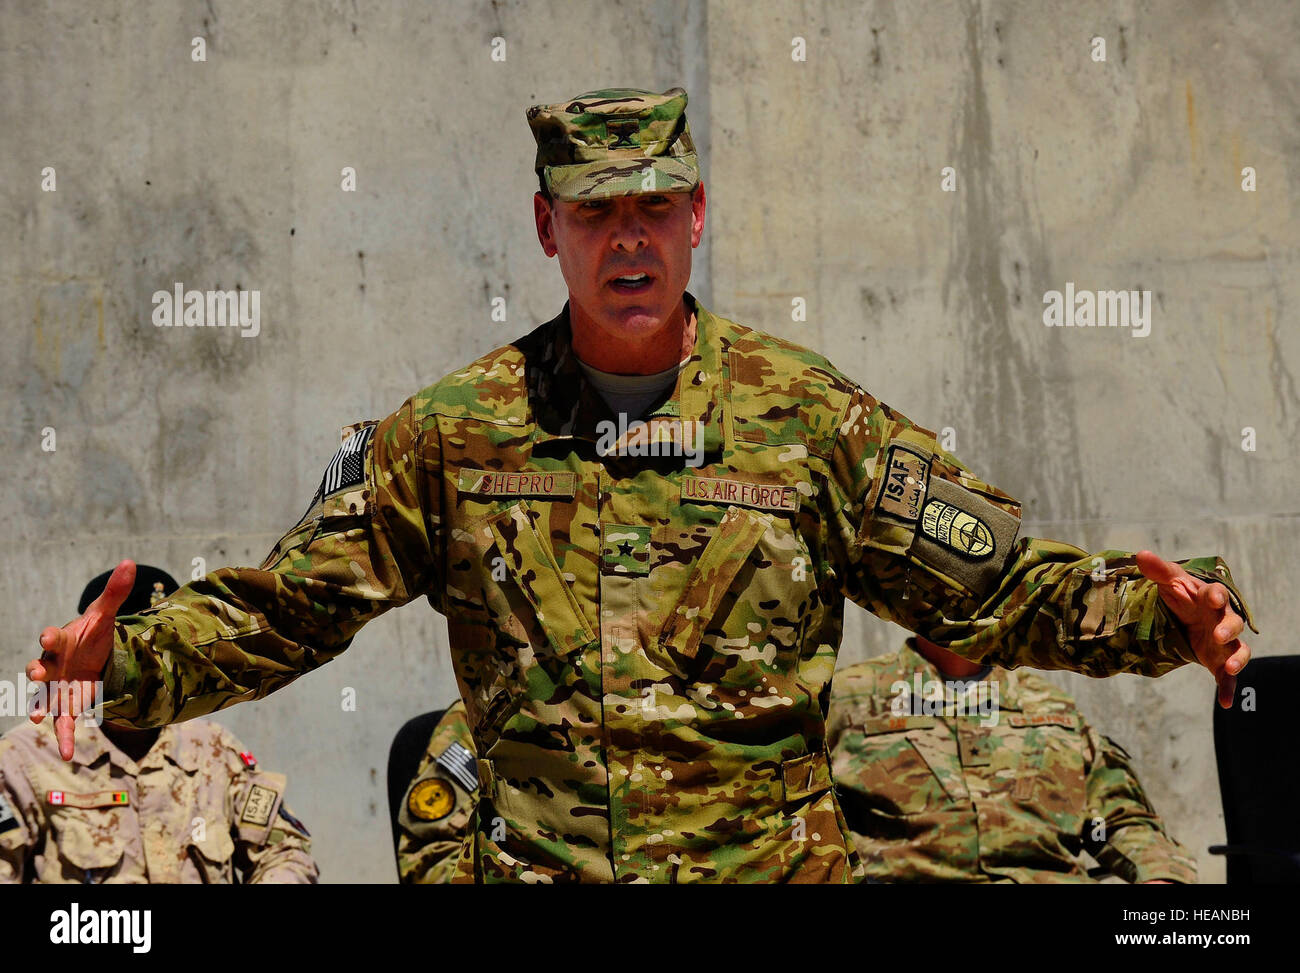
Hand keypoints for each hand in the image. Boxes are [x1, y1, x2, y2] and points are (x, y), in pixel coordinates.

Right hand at [27, 559, 134, 759]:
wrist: (95, 654)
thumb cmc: (94, 633)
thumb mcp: (107, 614)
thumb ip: (116, 592)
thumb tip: (130, 562)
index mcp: (63, 640)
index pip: (54, 636)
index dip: (50, 635)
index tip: (47, 633)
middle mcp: (54, 664)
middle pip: (41, 666)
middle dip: (37, 669)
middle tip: (35, 672)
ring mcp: (58, 685)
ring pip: (45, 697)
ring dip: (41, 706)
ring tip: (36, 718)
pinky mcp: (67, 703)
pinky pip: (64, 721)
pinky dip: (66, 735)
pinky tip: (69, 754)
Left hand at [1136, 551, 1249, 708]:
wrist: (1186, 617)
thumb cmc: (1182, 595)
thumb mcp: (1169, 582)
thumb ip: (1158, 570)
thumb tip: (1141, 554)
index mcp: (1210, 598)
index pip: (1217, 594)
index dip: (1215, 596)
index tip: (1211, 598)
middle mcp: (1222, 620)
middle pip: (1233, 623)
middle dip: (1228, 629)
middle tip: (1218, 635)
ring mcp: (1224, 642)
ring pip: (1239, 650)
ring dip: (1237, 659)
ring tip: (1230, 668)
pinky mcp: (1219, 661)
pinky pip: (1227, 677)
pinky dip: (1228, 689)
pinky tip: (1226, 703)